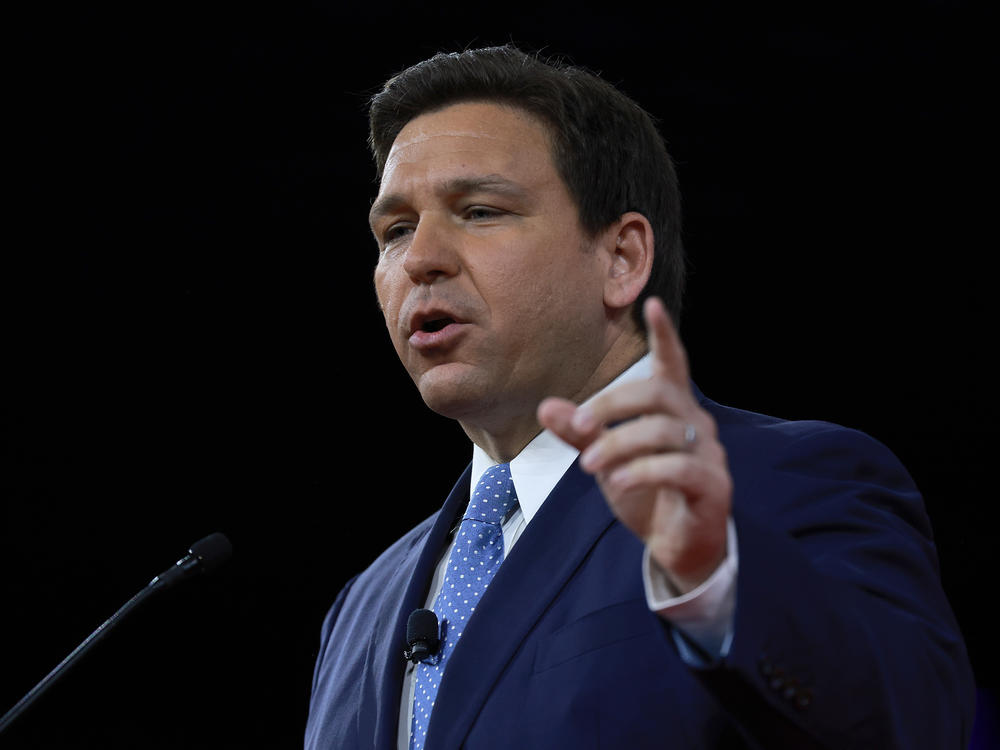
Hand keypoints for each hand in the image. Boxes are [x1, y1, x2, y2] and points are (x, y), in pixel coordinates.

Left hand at [537, 297, 731, 593]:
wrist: (678, 548)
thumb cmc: (646, 494)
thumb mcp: (606, 460)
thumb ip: (581, 433)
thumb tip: (546, 406)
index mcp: (672, 411)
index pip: (674, 365)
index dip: (665, 335)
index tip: (653, 304)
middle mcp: (696, 425)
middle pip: (658, 393)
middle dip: (613, 405)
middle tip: (580, 424)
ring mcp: (708, 455)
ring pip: (664, 432)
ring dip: (619, 443)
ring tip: (590, 464)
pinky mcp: (713, 486)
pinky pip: (679, 468)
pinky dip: (642, 471)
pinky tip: (617, 481)